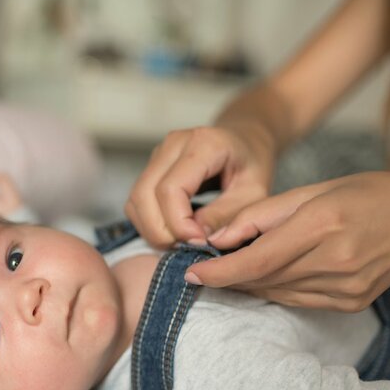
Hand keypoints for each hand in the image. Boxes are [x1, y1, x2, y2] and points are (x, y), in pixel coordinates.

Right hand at [124, 125, 274, 247]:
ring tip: (180, 242)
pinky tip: (172, 232)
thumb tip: (196, 238)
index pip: (171, 189)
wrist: (245, 141)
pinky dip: (148, 223)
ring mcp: (158, 154)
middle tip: (186, 248)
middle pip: (145, 194)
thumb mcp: (253, 194)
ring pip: (135, 199)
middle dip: (160, 231)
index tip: (200, 242)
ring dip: (151, 229)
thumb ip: (226, 215)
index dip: (179, 223)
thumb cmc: (252, 165)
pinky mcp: (151, 167)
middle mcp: (173, 144)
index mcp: (203, 144)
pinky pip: (136, 201)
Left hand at [187, 172, 389, 311]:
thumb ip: (261, 215)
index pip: (258, 259)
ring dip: (249, 283)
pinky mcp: (349, 303)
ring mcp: (345, 288)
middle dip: (229, 276)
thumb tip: (217, 239)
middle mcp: (335, 261)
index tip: (192, 273)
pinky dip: (275, 289)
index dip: (220, 271)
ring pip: (277, 293)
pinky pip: (297, 300)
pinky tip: (267, 276)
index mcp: (323, 224)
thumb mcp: (312, 190)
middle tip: (204, 269)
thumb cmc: (367, 195)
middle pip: (264, 279)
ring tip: (232, 269)